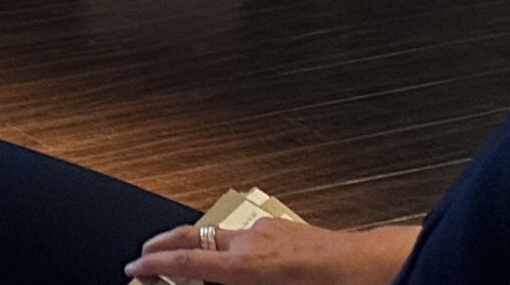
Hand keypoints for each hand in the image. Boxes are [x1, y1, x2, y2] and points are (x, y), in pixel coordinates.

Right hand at [124, 216, 415, 283]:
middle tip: (144, 254)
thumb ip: (239, 283)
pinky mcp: (283, 229)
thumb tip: (214, 277)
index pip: (186, 263)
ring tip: (184, 256)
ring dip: (194, 243)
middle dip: (162, 244)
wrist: (377, 267)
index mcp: (246, 266)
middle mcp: (250, 242)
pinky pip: (242, 234)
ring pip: (216, 232)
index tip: (133, 267)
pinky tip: (234, 256)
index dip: (153, 265)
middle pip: (191, 236)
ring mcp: (266, 231)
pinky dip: (224, 244)